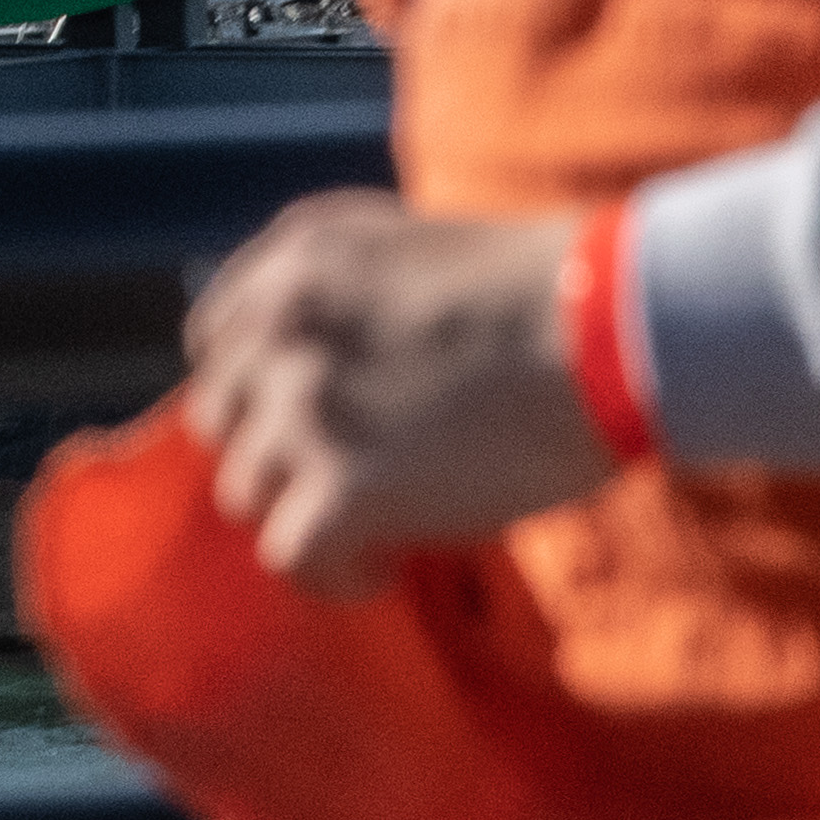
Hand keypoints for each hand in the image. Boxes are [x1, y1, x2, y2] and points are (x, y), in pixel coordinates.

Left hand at [177, 186, 621, 599]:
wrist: (604, 329)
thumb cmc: (541, 291)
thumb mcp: (409, 247)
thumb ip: (341, 291)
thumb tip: (318, 366)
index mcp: (294, 259)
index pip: (215, 341)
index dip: (259, 390)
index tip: (309, 418)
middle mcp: (279, 328)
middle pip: (221, 420)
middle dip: (276, 450)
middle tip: (345, 473)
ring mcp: (301, 410)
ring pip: (245, 492)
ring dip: (303, 511)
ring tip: (374, 523)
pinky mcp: (339, 489)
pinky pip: (288, 555)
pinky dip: (332, 572)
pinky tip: (384, 565)